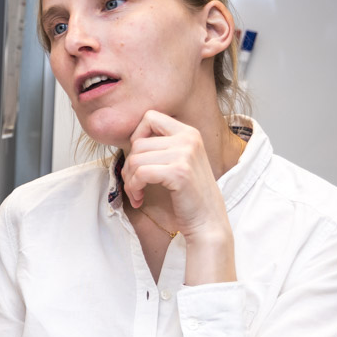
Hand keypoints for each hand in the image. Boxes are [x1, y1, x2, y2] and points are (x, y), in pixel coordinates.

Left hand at [121, 111, 230, 242]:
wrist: (207, 220)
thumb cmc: (188, 194)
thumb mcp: (178, 161)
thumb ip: (160, 147)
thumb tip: (129, 141)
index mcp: (188, 132)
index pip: (150, 117)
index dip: (136, 136)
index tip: (139, 158)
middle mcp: (188, 138)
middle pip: (138, 143)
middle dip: (129, 166)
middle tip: (134, 184)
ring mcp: (185, 154)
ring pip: (135, 159)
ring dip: (130, 180)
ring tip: (137, 193)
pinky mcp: (179, 172)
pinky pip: (140, 173)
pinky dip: (134, 188)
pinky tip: (140, 198)